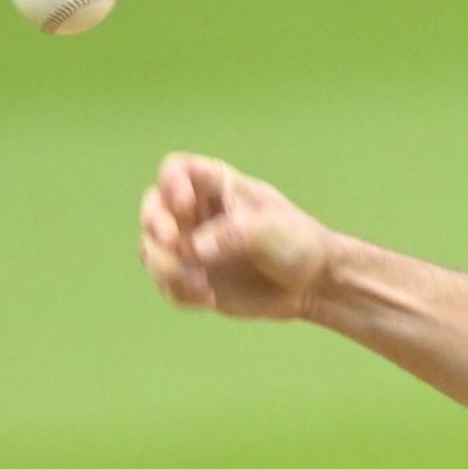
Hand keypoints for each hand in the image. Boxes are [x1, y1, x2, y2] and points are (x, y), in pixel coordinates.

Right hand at [138, 153, 329, 319]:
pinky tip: (208, 298)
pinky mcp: (192, 277)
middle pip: (153, 207)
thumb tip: (193, 250)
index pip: (177, 170)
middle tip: (172, 242)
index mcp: (217, 186)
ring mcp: (190, 245)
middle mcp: (196, 213)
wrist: (315, 285)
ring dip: (168, 267)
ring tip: (201, 285)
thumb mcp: (270, 230)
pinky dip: (180, 291)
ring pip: (152, 249)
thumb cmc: (299, 243)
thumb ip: (230, 235)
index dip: (171, 184)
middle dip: (155, 224)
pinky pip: (167, 283)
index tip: (186, 204)